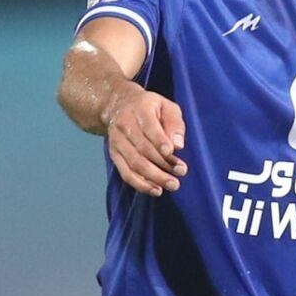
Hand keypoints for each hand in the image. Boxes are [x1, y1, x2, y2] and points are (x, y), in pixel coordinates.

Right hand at [101, 79, 187, 196]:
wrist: (118, 105)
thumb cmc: (150, 107)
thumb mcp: (166, 106)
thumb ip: (174, 123)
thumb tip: (178, 146)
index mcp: (139, 109)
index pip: (149, 127)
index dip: (159, 141)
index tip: (172, 152)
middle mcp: (124, 125)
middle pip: (143, 148)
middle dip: (163, 163)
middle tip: (181, 172)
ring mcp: (117, 141)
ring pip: (134, 163)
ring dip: (154, 177)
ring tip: (172, 184)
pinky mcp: (114, 155)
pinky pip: (126, 173)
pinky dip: (141, 184)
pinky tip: (156, 190)